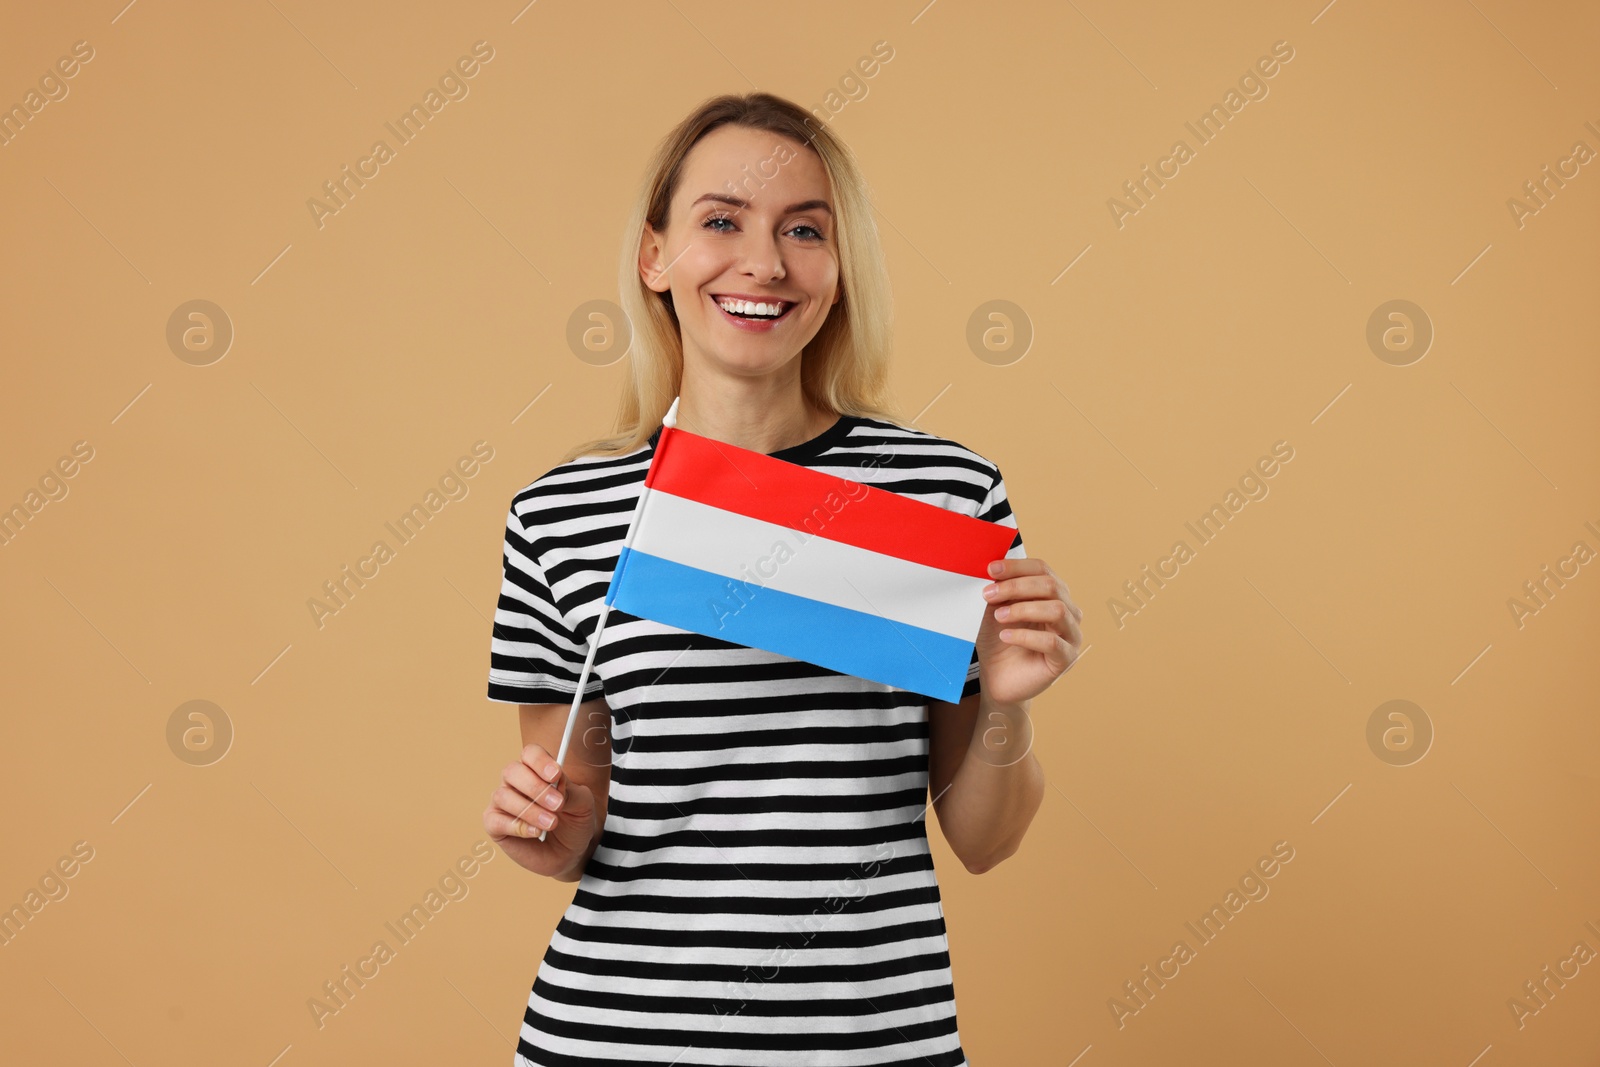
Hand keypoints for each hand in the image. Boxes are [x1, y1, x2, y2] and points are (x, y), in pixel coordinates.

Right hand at [483, 743, 599, 879]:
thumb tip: (557, 784)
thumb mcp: (583, 805)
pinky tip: (536, 833)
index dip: (540, 761)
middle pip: (512, 771)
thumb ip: (572, 792)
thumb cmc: (573, 822)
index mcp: (536, 770)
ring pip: (503, 796)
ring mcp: (502, 803)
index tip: (555, 775)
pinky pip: (495, 820)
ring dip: (530, 810)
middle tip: (557, 804)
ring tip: (551, 823)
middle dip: (535, 788)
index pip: (530, 753)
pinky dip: (517, 826)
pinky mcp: (495, 824)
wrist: (569, 853)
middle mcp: (515, 782)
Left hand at [975, 557, 1081, 704]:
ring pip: (1057, 610)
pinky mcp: (1066, 659)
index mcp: (1054, 594)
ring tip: (999, 616)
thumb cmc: (998, 641)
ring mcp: (1071, 635)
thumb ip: (1000, 590)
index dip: (1017, 566)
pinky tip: (1006, 636)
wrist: (997, 678)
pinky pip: (1052, 642)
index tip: (991, 569)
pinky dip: (1025, 636)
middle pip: (1051, 586)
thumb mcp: (995, 609)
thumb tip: (993, 568)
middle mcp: (1068, 611)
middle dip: (1016, 586)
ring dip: (1023, 609)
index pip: (1042, 569)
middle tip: (989, 594)